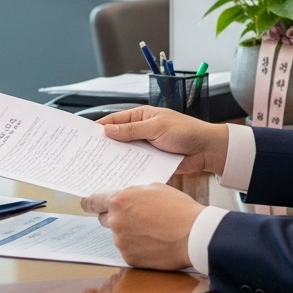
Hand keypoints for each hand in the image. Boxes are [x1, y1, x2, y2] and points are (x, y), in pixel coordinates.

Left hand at [81, 183, 203, 270]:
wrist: (194, 235)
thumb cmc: (178, 208)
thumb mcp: (154, 188)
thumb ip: (133, 193)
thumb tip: (126, 198)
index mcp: (119, 201)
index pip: (93, 202)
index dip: (89, 203)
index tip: (86, 204)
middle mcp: (115, 222)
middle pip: (105, 219)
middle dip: (116, 217)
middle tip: (136, 217)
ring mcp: (121, 242)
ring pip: (118, 235)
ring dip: (129, 233)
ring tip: (153, 231)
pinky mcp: (130, 258)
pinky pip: (128, 250)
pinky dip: (137, 247)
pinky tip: (154, 243)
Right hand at [96, 106, 228, 173]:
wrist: (207, 150)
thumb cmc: (186, 131)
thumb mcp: (156, 127)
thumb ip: (132, 129)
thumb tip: (108, 130)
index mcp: (141, 116)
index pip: (115, 120)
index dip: (100, 127)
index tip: (85, 136)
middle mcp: (141, 131)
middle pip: (117, 138)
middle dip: (105, 145)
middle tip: (87, 155)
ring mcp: (146, 147)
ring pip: (125, 153)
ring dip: (116, 159)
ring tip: (98, 168)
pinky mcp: (152, 161)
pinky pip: (136, 165)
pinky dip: (128, 169)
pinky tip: (118, 176)